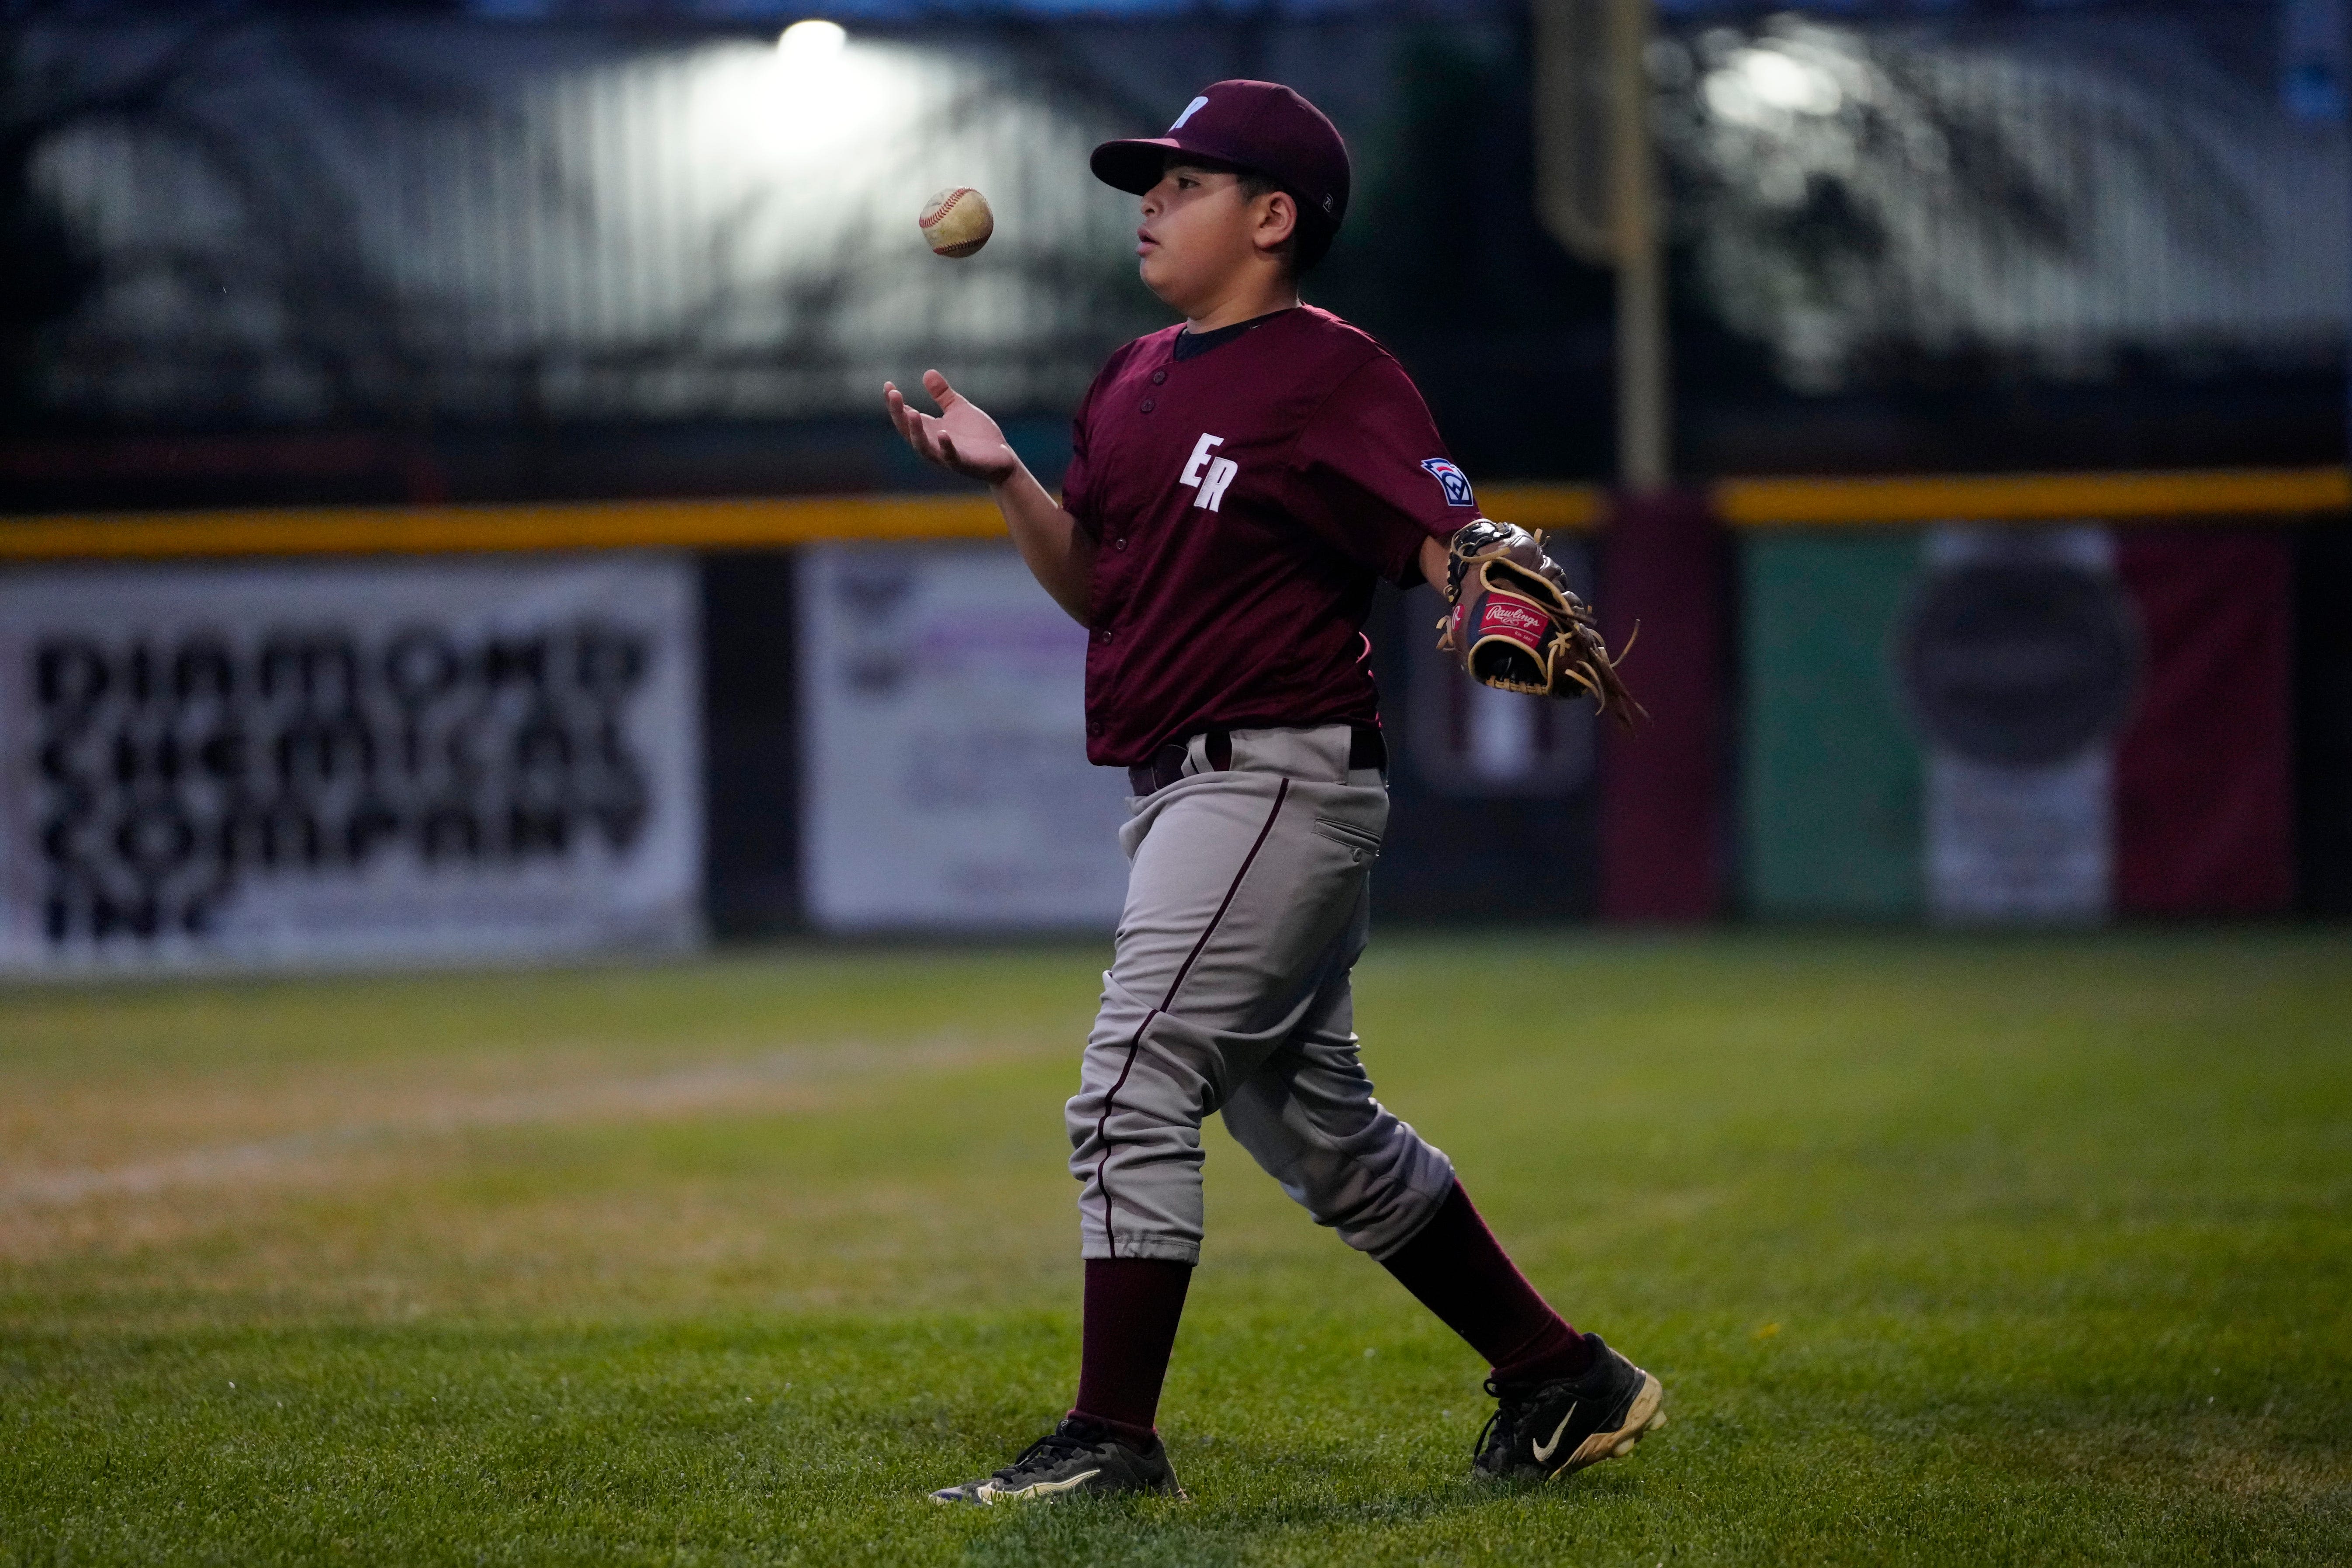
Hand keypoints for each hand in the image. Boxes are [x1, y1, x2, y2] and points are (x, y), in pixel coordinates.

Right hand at [884, 370, 1018, 485]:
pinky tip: (942, 433)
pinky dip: (945, 446)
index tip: (888, 385)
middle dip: (899, 413)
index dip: (895, 403)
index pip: (906, 417)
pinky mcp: (964, 464)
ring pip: (924, 447)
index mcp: (930, 430)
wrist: (1002, 458)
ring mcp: (947, 456)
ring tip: (911, 412)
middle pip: (908, 431)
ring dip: (916, 431)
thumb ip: (943, 394)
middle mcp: (933, 444)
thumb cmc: (978, 436)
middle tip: (893, 394)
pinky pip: (951, 457)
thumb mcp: (958, 409)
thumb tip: (927, 372)